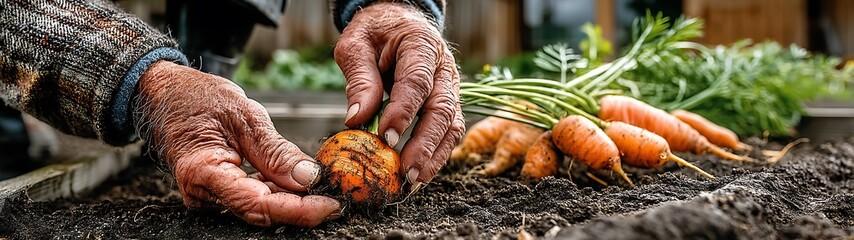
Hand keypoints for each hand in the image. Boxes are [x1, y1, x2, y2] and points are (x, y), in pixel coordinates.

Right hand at [133, 61, 340, 226]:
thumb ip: (275, 151)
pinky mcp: (219, 192)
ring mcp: (209, 196)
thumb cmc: (197, 98)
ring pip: (260, 208)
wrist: (166, 94)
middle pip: (262, 212)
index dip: (298, 210)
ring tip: (320, 184)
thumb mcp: (243, 116)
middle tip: (334, 196)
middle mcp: (202, 194)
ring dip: (291, 199)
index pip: (259, 204)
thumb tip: (309, 178)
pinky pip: (253, 199)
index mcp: (204, 173)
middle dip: (301, 208)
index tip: (330, 205)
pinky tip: (295, 179)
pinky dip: (277, 191)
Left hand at [334, 2, 464, 186]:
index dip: (404, 112)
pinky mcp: (449, 103)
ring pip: (451, 125)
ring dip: (435, 156)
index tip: (386, 137)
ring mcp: (451, 87)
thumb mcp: (356, 45)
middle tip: (405, 171)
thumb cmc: (375, 33)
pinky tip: (420, 174)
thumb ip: (360, 79)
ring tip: (414, 181)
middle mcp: (444, 67)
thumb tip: (357, 120)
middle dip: (425, 144)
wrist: (397, 22)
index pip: (417, 82)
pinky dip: (437, 155)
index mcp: (421, 45)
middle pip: (441, 109)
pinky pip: (449, 131)